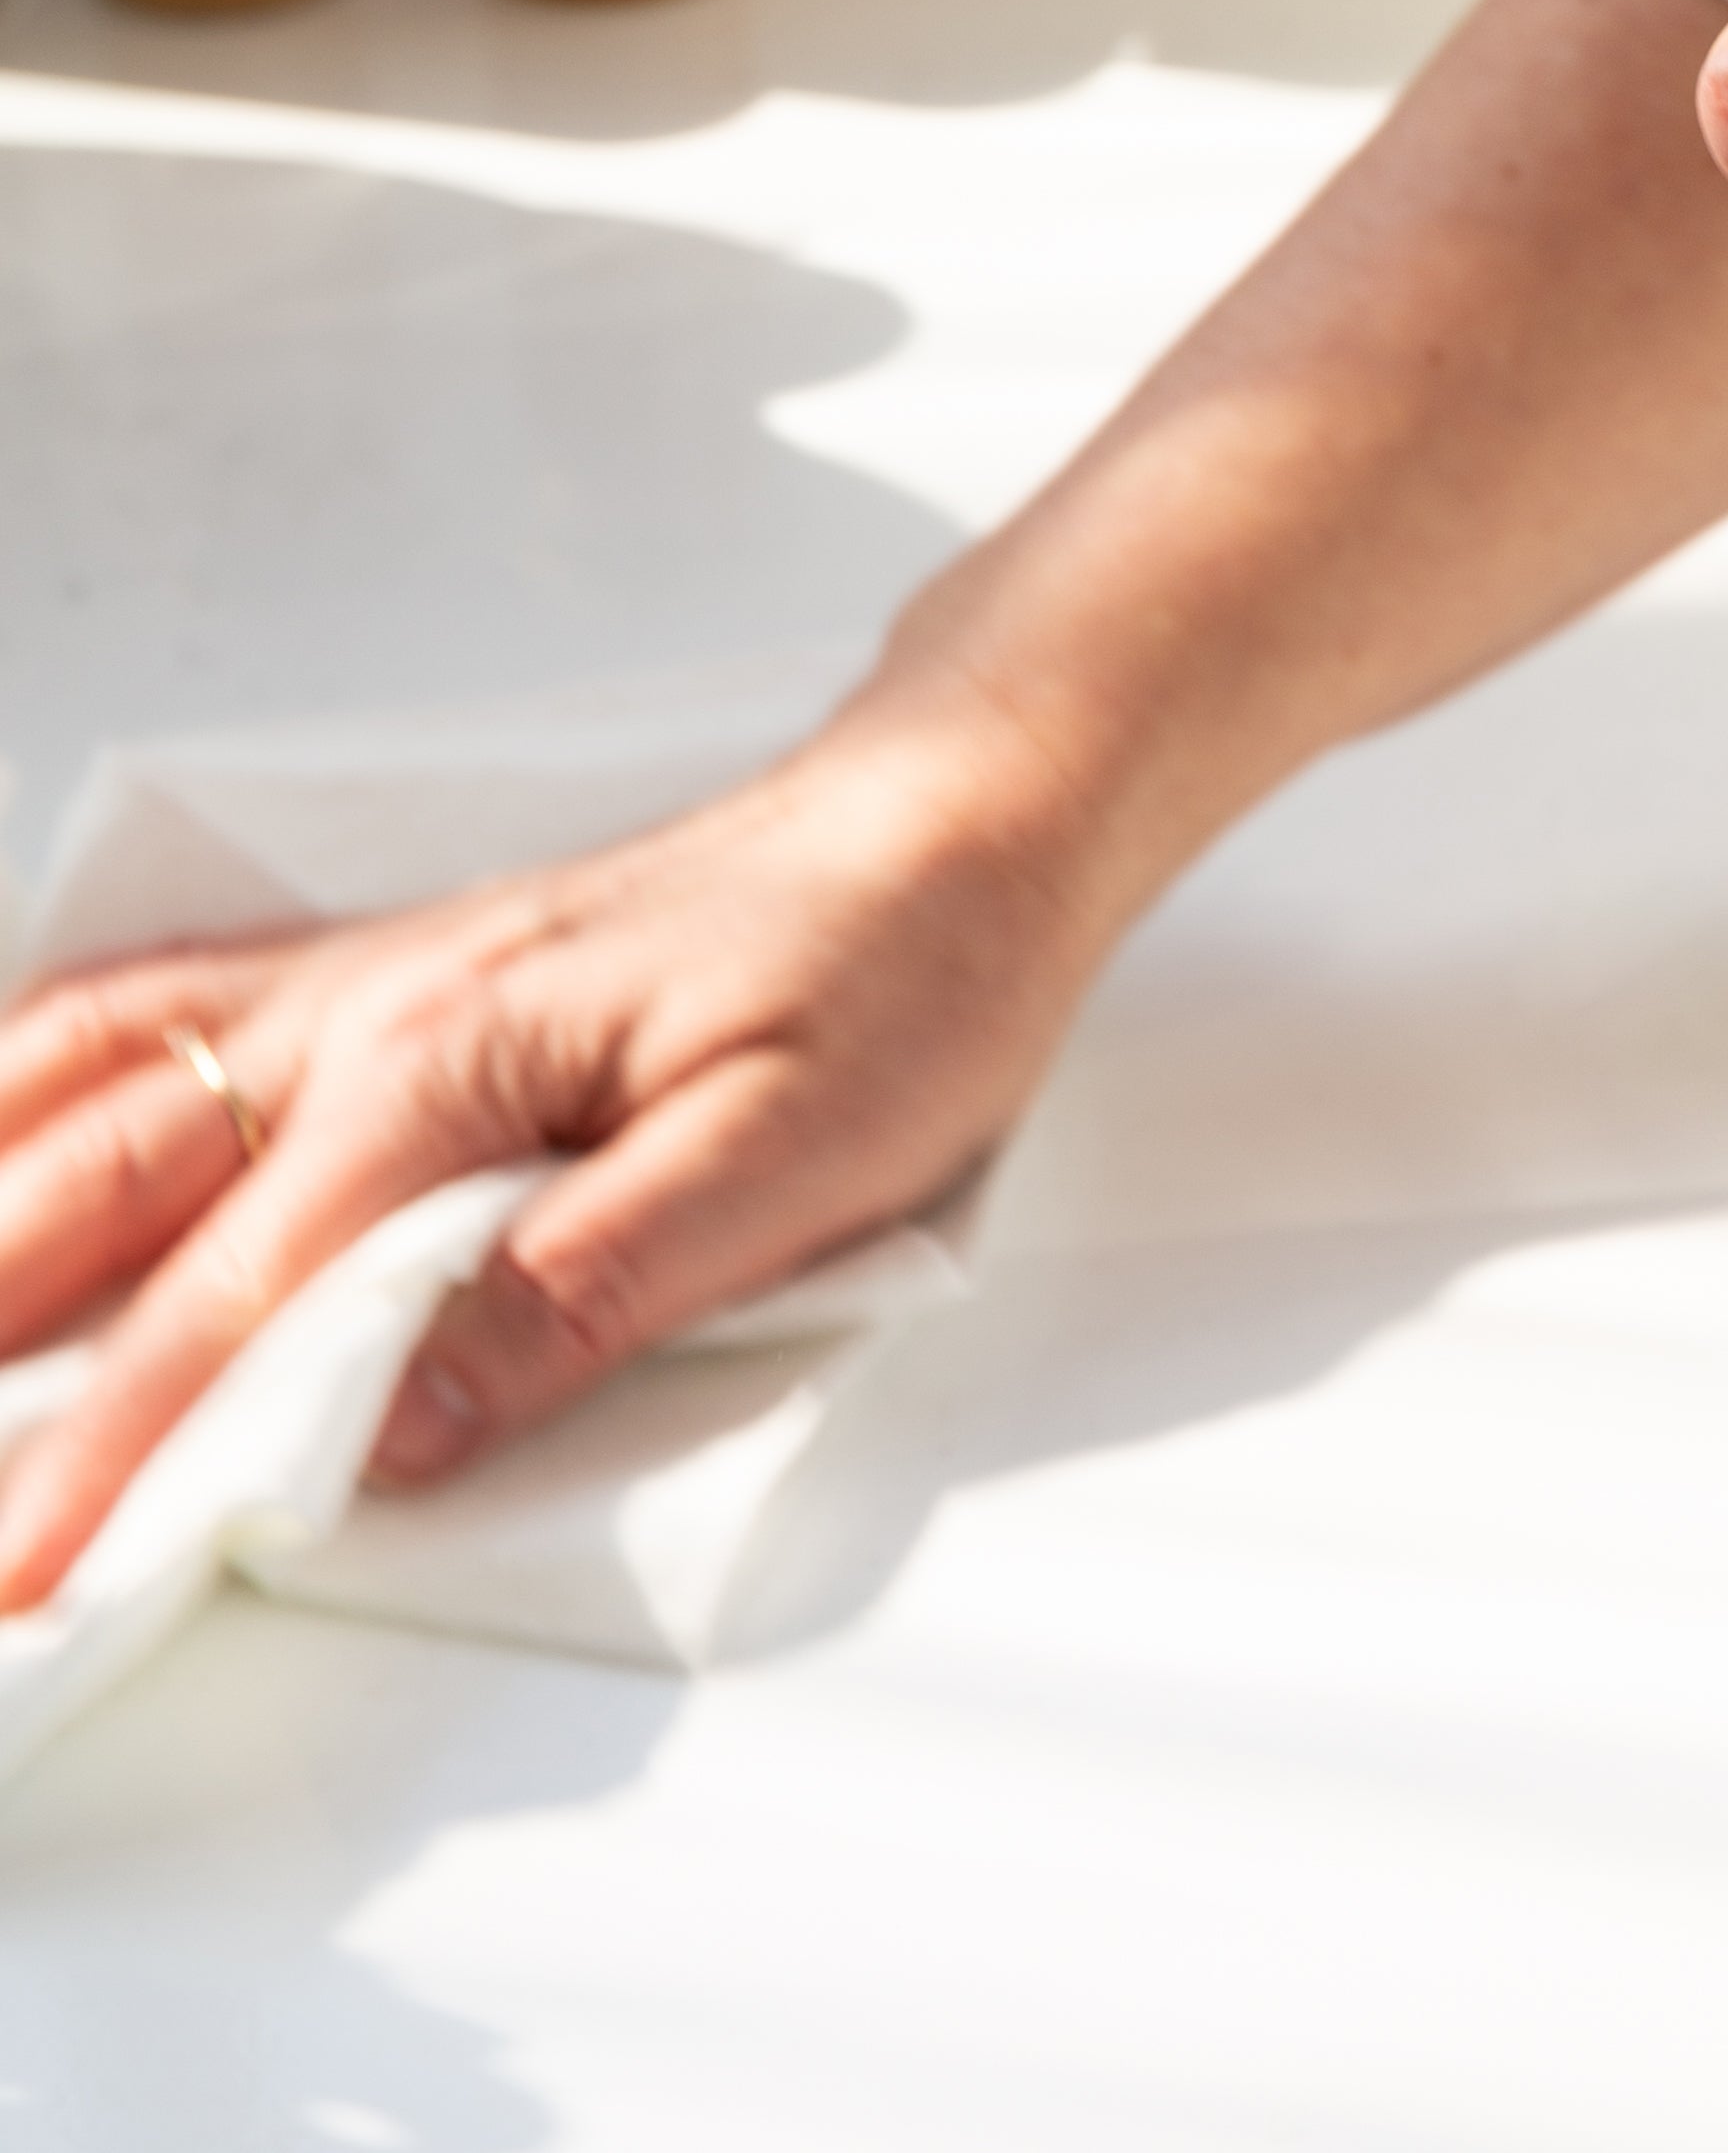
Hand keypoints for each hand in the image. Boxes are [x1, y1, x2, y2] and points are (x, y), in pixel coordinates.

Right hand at [0, 688, 1115, 1609]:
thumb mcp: (793, 1157)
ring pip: (99, 1075)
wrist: (968, 810)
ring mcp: (377, 972)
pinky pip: (167, 1003)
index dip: (121, 1456)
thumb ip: (584, 1287)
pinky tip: (5, 1119)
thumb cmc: (910, 965)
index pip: (242, 1302)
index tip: (26, 1579)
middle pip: (108, 1186)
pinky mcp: (407, 964)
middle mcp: (379, 1006)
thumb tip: (396, 1424)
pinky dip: (45, 1064)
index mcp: (456, 1065)